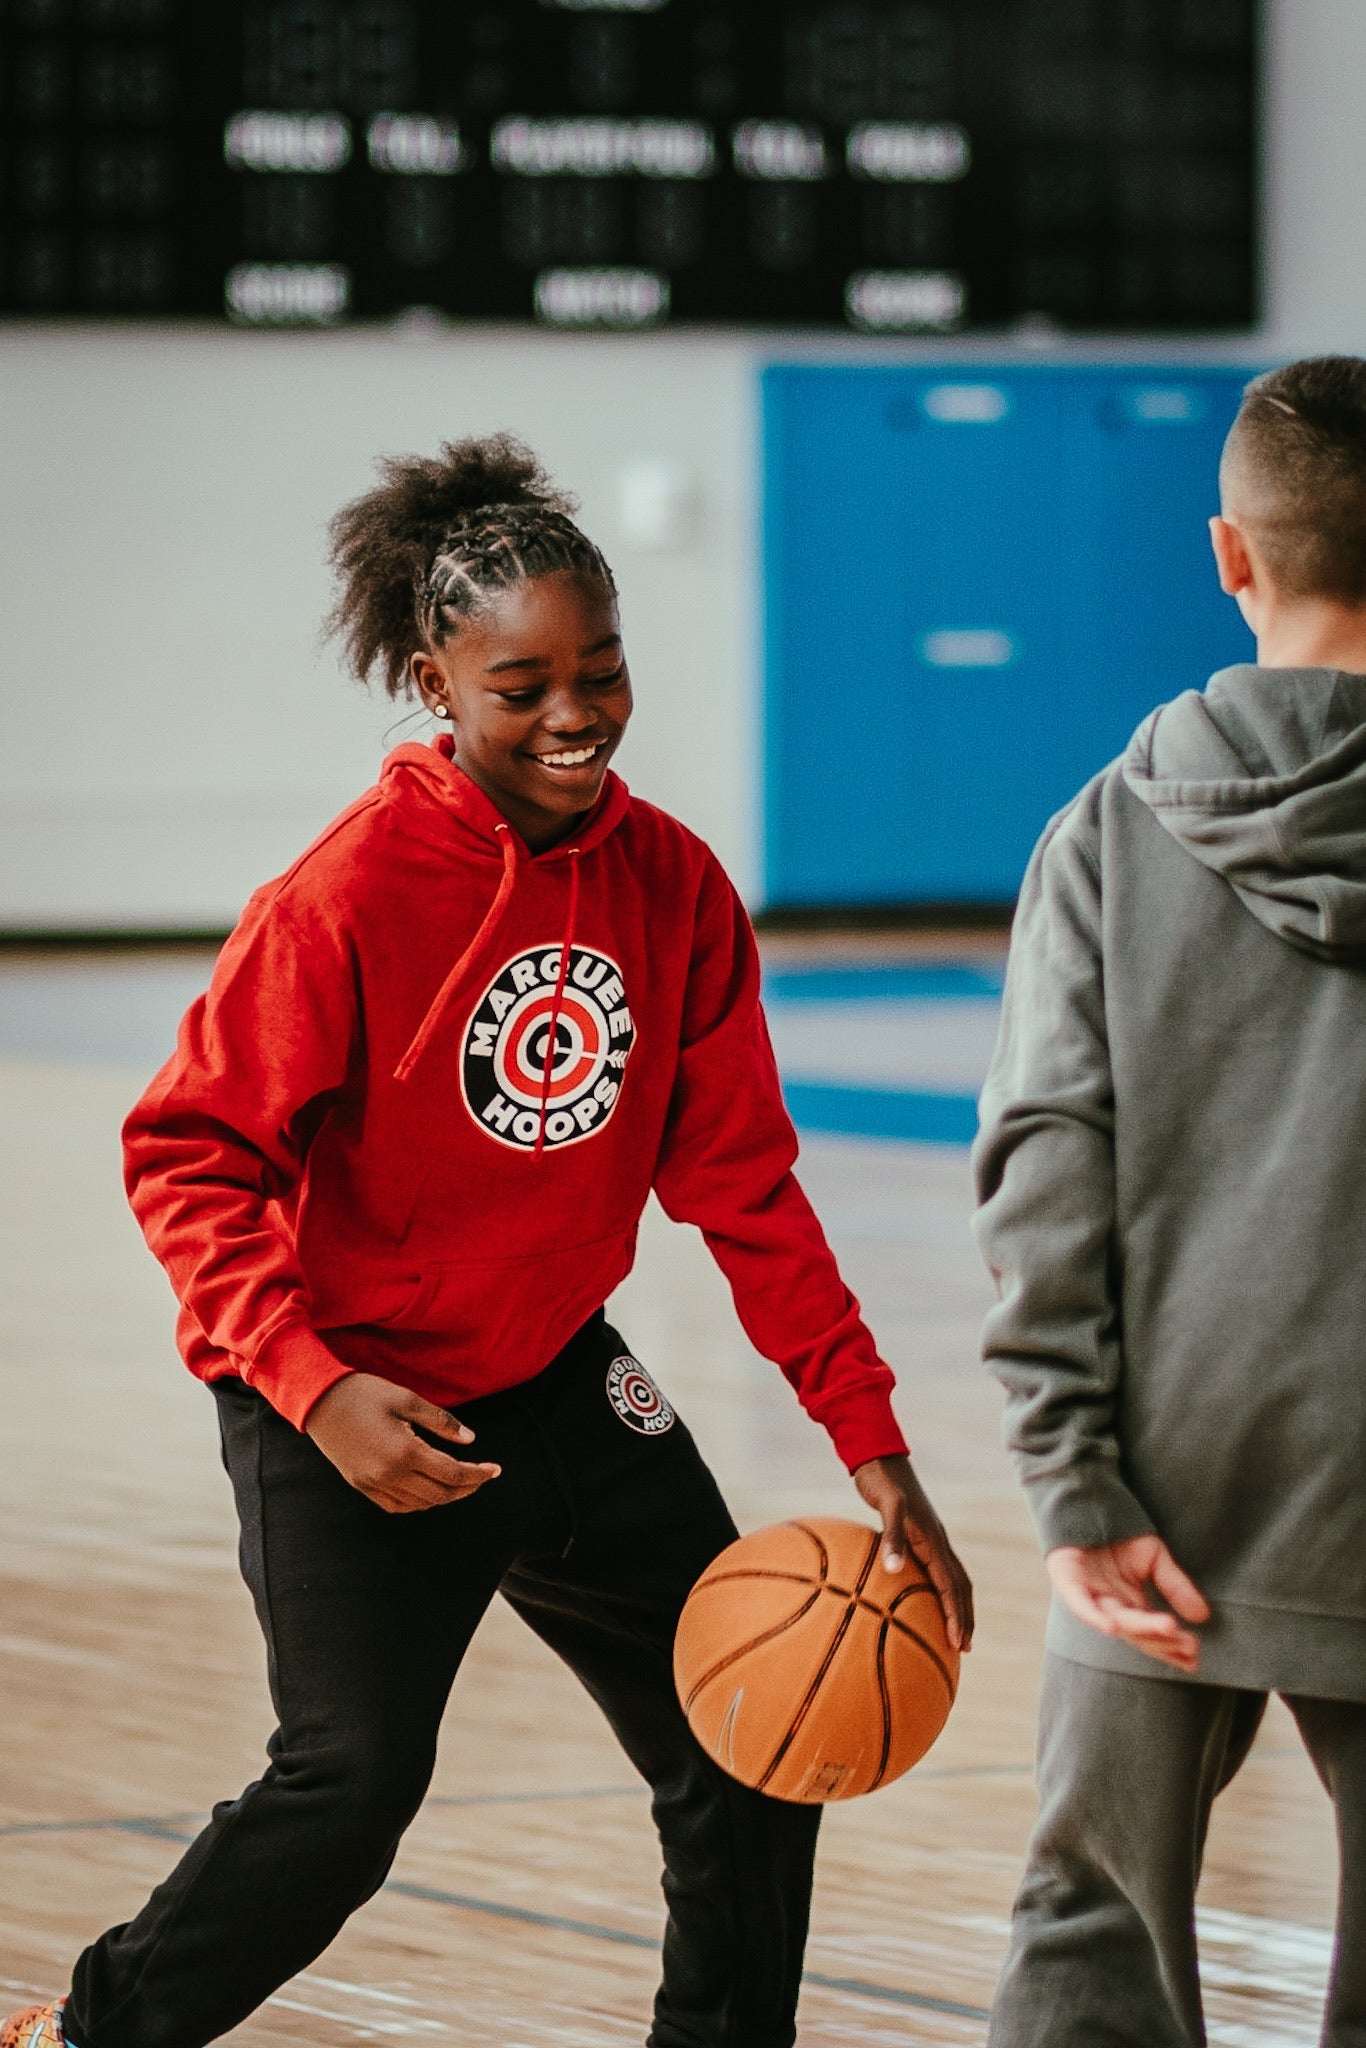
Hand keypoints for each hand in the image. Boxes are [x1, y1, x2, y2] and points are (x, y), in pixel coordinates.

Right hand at [305, 1372, 500, 1513]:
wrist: (318, 1401)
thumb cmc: (364, 1393)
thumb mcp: (407, 1399)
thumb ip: (441, 1421)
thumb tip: (471, 1440)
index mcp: (405, 1451)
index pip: (453, 1473)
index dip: (478, 1474)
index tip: (496, 1469)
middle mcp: (390, 1474)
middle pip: (440, 1494)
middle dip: (467, 1488)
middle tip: (482, 1475)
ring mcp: (373, 1484)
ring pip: (420, 1504)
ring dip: (445, 1496)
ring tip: (459, 1481)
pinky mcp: (361, 1486)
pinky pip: (397, 1506)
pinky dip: (418, 1503)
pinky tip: (428, 1489)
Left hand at [853, 1454, 973, 1651]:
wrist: (879, 1455)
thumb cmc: (881, 1479)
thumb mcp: (886, 1505)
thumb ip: (892, 1536)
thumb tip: (894, 1570)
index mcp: (933, 1539)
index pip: (950, 1585)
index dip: (956, 1615)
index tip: (958, 1644)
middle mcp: (937, 1541)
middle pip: (959, 1586)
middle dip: (964, 1618)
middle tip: (963, 1648)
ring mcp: (929, 1538)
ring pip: (951, 1578)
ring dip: (955, 1606)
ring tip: (952, 1632)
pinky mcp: (918, 1535)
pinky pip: (932, 1569)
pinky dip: (934, 1590)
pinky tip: (918, 1600)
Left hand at [1047, 1535, 1210, 1673]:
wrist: (1088, 1507)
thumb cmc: (1120, 1536)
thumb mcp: (1155, 1558)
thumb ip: (1175, 1586)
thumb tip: (1203, 1615)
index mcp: (1129, 1605)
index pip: (1150, 1635)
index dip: (1170, 1647)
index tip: (1195, 1659)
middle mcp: (1109, 1607)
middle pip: (1137, 1632)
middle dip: (1163, 1641)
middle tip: (1191, 1646)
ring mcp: (1088, 1597)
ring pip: (1117, 1620)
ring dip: (1140, 1628)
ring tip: (1168, 1630)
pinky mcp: (1068, 1583)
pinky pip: (1081, 1605)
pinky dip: (1095, 1617)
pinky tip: (1112, 1627)